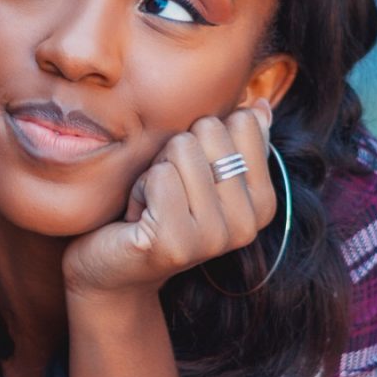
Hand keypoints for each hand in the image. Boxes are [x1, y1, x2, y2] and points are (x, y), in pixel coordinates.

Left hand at [61, 99, 277, 301]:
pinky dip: (138, 189)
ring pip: (181, 149)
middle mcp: (247, 223)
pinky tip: (138, 218)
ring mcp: (214, 237)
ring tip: (151, 205)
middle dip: (174, 152)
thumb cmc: (156, 210)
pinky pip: (158, 176)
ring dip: (154, 171)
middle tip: (165, 191)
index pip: (243, 122)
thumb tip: (260, 106)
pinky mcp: (177, 243)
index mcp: (263, 202)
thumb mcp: (200, 174)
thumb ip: (233, 142)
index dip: (202, 136)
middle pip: (208, 130)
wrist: (114, 270)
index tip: (190, 174)